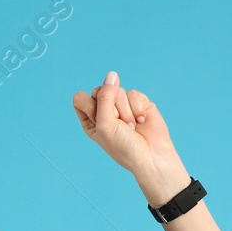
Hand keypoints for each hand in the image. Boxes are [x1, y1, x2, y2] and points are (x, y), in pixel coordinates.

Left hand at [72, 70, 188, 202]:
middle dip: (111, 108)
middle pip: (99, 91)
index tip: (99, 121)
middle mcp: (104, 111)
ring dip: (126, 112)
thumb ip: (104, 97)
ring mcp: (121, 105)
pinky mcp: (138, 102)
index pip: (80, 98)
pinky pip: (133, 93)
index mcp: (90, 119)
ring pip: (117, 91)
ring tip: (131, 127)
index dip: (90, 105)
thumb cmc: (124, 147)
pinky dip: (137, 108)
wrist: (151, 155)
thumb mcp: (105, 124)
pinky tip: (141, 121)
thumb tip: (112, 74)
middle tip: (119, 125)